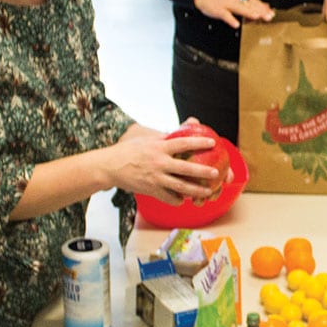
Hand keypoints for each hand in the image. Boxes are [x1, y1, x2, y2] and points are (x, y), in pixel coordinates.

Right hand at [106, 129, 221, 202]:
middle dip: (202, 172)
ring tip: (208, 192)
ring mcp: (155, 178)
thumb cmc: (131, 151)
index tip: (212, 142)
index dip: (198, 142)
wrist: (110, 166)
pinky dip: (178, 200)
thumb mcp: (148, 140)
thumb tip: (186, 126)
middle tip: (216, 173)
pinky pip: (168, 198)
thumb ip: (167, 136)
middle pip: (186, 168)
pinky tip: (185, 200)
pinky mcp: (151, 190)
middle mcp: (159, 162)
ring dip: (196, 191)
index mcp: (159, 147)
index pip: (183, 143)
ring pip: (180, 187)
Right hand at [194, 0, 272, 28]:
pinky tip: (236, 24)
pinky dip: (230, 19)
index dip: (263, 7)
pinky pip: (225, 15)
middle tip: (269, 16)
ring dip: (248, 12)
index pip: (254, 2)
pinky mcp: (218, 10)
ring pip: (239, 8)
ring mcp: (226, 4)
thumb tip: (265, 6)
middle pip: (249, 5)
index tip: (272, 13)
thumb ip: (251, 4)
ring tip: (257, 17)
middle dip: (259, 10)